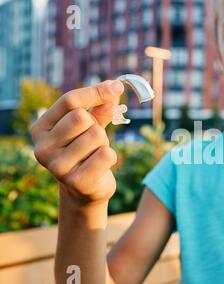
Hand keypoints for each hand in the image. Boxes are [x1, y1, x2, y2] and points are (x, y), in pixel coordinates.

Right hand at [31, 80, 123, 207]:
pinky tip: (100, 167)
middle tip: (94, 140)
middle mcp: (42, 147)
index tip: (117, 87)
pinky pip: (106, 154)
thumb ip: (100, 106)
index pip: (69, 100)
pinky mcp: (76, 182)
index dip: (96, 92)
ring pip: (96, 135)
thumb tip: (114, 87)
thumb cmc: (86, 150)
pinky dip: (111, 157)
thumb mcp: (90, 125)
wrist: (85, 189)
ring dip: (103, 142)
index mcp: (40, 128)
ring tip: (94, 154)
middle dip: (96, 125)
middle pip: (81, 117)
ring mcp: (57, 167)